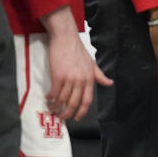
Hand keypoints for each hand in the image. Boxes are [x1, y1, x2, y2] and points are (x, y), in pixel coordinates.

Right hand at [41, 6, 111, 120]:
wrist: (66, 38)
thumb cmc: (78, 50)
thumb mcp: (92, 64)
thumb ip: (100, 75)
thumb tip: (110, 83)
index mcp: (89, 79)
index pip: (87, 100)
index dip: (82, 111)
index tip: (77, 118)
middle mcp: (81, 81)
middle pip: (74, 103)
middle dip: (68, 113)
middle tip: (62, 117)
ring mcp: (69, 78)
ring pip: (63, 99)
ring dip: (57, 106)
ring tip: (52, 109)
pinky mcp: (58, 75)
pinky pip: (55, 91)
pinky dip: (51, 97)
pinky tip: (48, 99)